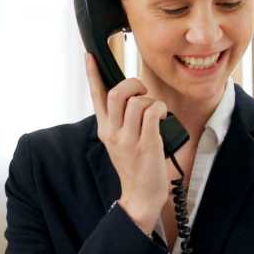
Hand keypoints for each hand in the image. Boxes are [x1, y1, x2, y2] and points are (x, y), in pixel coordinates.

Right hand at [85, 53, 171, 233]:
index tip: (90, 56)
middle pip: (117, 92)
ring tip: (155, 113)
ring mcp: (128, 139)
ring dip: (150, 101)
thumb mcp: (121, 142)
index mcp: (105, 129)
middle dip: (134, 84)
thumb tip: (134, 98)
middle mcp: (113, 132)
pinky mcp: (146, 144)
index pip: (96, 96)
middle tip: (143, 93)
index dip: (93, 74)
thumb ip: (122, 121)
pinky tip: (162, 118)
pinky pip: (152, 113)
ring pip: (137, 101)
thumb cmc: (135, 167)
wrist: (140, 196)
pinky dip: (160, 110)